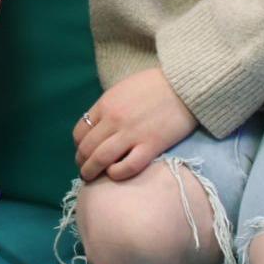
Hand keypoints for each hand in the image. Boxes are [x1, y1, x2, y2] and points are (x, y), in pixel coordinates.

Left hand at [73, 67, 197, 182]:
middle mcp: (114, 119)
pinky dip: (116, 173)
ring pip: (100, 159)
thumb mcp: (123, 89)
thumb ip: (109, 107)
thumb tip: (98, 126)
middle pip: (87, 148)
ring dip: (91, 171)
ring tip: (91, 178)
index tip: (83, 153)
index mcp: (105, 104)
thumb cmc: (155, 85)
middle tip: (85, 170)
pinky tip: (115, 174)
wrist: (185, 85)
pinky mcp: (151, 145)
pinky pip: (127, 166)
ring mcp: (131, 133)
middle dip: (82, 162)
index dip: (79, 146)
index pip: (80, 131)